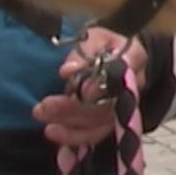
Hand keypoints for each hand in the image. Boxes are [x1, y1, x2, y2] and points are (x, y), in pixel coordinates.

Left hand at [33, 27, 149, 147]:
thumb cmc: (104, 44)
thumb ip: (82, 54)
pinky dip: (73, 137)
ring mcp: (124, 109)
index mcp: (133, 60)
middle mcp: (134, 88)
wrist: (116, 56)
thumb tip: (67, 71)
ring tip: (42, 114)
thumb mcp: (93, 38)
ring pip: (99, 124)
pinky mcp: (111, 123)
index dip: (99, 87)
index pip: (120, 76)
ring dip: (68, 123)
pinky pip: (95, 136)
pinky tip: (53, 132)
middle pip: (106, 106)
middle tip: (45, 104)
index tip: (78, 90)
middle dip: (72, 108)